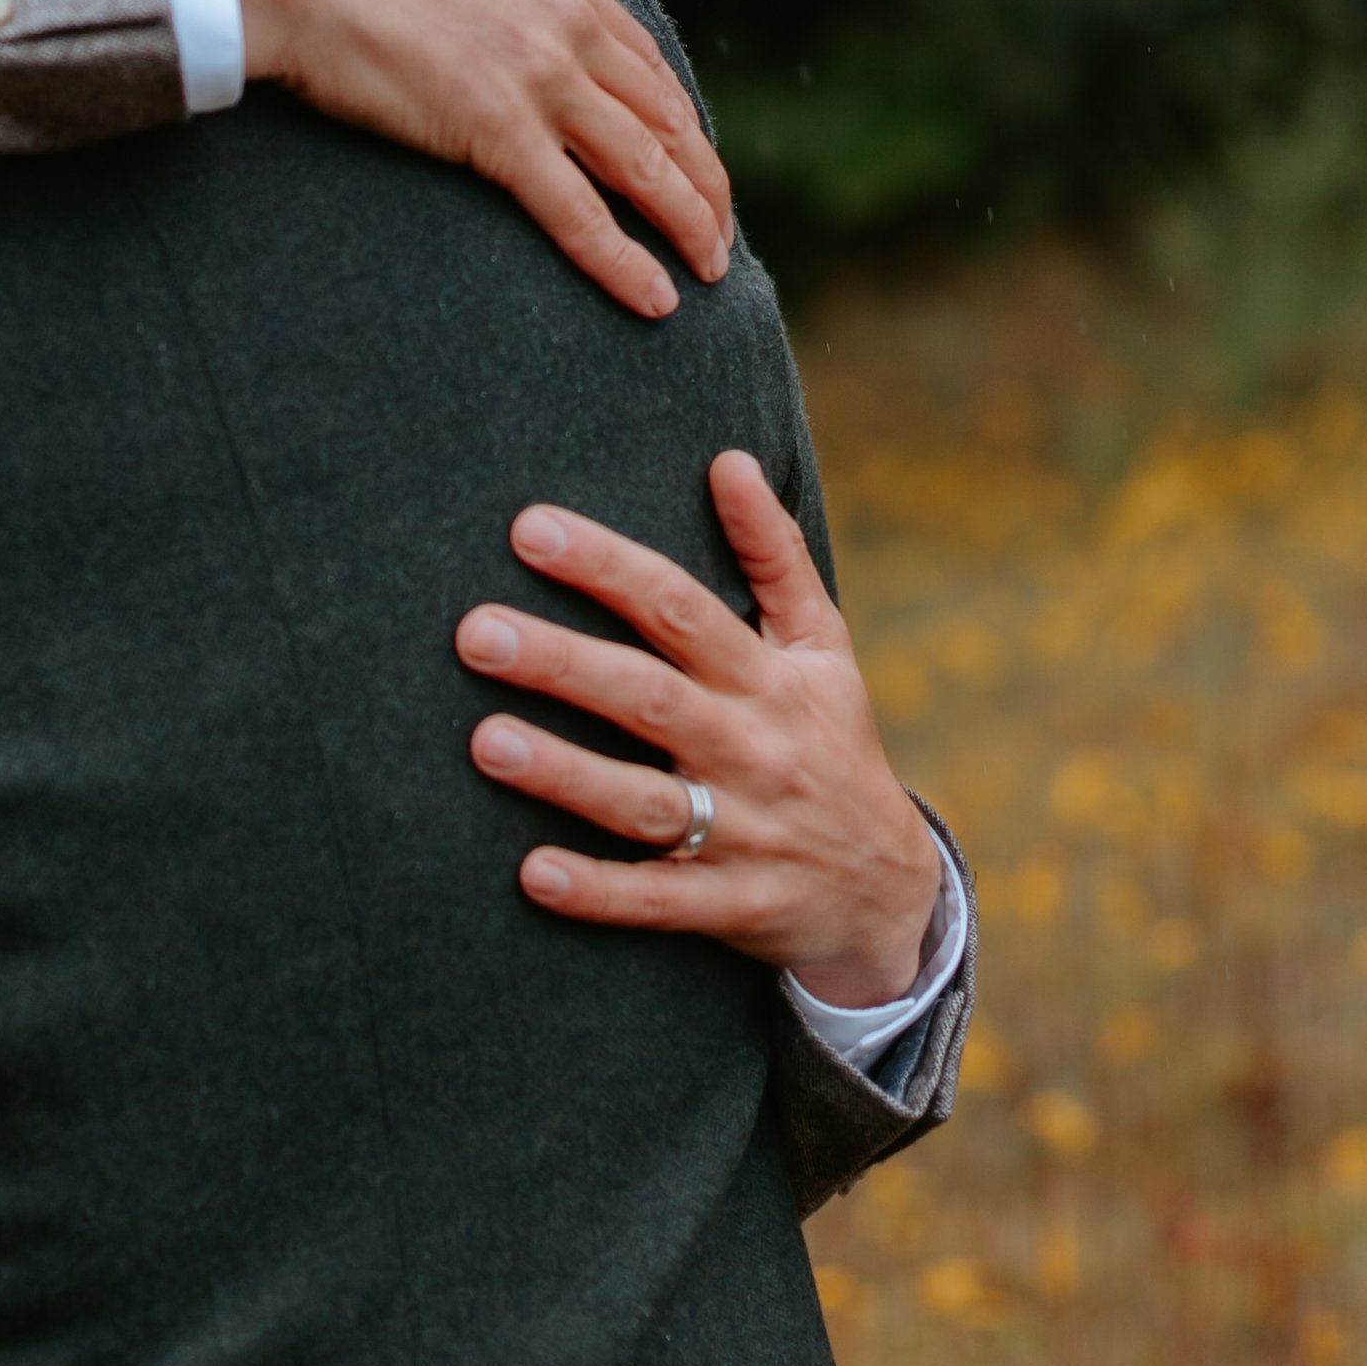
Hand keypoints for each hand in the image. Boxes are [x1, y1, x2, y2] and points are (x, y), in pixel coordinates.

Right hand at [218, 0, 730, 319]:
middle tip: (719, 233)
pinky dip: (624, 261)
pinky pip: (578, 210)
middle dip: (704, 181)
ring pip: (644, 164)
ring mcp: (537, 77)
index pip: (645, 62)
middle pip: (665, 116)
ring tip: (710, 271)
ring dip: (688, 224)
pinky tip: (655, 298)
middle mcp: (564, 25)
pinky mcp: (496, 130)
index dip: (679, 121)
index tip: (692, 161)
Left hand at [454, 453, 939, 1004]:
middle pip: (649, 698)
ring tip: (484, 742)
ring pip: (645, 801)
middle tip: (474, 631)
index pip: (679, 609)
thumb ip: (775, 555)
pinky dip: (600, 891)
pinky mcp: (734, 907)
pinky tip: (532, 874)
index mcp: (768, 679)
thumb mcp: (823, 648)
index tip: (529, 529)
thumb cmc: (833, 744)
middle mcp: (753, 749)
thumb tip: (728, 458)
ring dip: (565, 774)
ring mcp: (744, 832)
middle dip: (562, 662)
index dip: (607, 568)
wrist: (892, 893)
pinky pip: (659, 900)